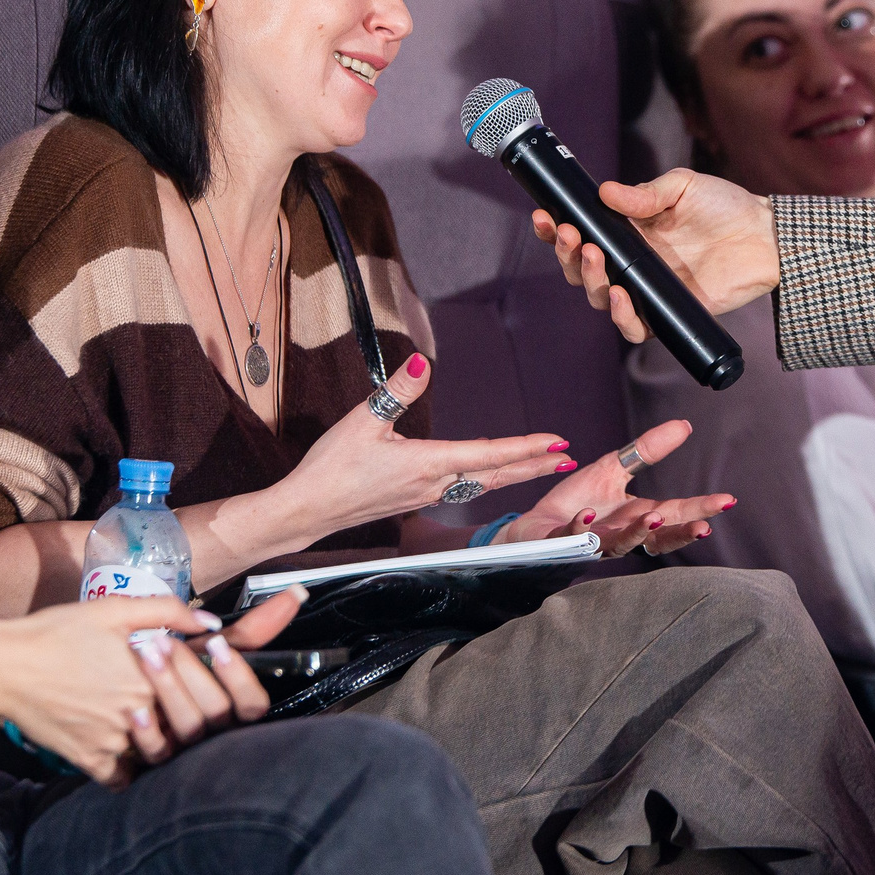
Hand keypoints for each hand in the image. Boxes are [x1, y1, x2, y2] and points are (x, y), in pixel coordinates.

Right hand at [0, 595, 224, 787]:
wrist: (1, 667)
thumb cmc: (56, 633)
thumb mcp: (114, 610)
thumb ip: (168, 612)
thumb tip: (211, 622)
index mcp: (148, 679)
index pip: (199, 693)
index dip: (202, 685)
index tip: (196, 677)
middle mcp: (135, 717)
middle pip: (183, 728)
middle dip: (187, 715)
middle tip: (181, 702)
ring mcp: (111, 743)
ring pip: (157, 755)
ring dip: (162, 742)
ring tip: (158, 723)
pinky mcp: (86, 760)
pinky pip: (121, 778)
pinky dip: (130, 770)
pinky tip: (130, 750)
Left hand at [122, 587, 312, 762]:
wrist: (136, 695)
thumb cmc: (184, 672)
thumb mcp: (215, 652)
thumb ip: (253, 630)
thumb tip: (297, 592)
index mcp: (237, 710)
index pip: (253, 704)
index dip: (238, 676)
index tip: (217, 644)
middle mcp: (218, 733)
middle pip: (216, 712)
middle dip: (192, 674)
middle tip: (164, 643)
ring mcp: (189, 752)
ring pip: (188, 729)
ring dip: (168, 690)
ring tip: (146, 657)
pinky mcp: (157, 764)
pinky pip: (157, 754)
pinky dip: (148, 732)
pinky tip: (136, 710)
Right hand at [275, 354, 573, 536]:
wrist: (306, 512)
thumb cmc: (330, 468)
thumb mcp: (363, 420)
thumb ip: (398, 389)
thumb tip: (424, 363)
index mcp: (428, 463)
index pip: (489, 453)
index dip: (527, 447)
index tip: (558, 443)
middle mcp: (434, 484)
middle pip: (496, 474)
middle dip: (534, 465)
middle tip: (568, 460)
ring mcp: (425, 496)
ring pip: (482, 484)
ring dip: (514, 473)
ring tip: (541, 466)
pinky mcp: (413, 500)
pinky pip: (463, 490)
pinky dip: (488, 480)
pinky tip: (490, 476)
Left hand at [499, 419, 733, 557]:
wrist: (535, 522)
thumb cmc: (577, 500)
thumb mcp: (614, 468)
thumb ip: (648, 450)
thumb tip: (685, 425)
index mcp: (635, 516)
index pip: (675, 512)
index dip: (700, 508)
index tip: (728, 501)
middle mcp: (620, 534)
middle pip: (657, 537)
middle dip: (681, 532)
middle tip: (702, 525)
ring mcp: (593, 542)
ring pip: (620, 545)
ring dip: (637, 532)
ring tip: (653, 516)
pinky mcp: (563, 543)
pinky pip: (574, 539)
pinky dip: (581, 528)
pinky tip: (587, 515)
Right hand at [535, 169, 778, 345]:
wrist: (765, 236)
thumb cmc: (725, 207)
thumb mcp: (683, 187)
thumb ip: (645, 194)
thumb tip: (604, 193)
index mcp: (629, 233)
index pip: (582, 235)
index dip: (557, 231)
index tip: (544, 217)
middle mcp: (633, 263)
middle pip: (581, 270)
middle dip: (565, 254)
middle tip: (570, 234)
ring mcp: (649, 289)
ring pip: (600, 297)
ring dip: (587, 279)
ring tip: (593, 256)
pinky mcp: (668, 313)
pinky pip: (634, 326)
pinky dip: (622, 315)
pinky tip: (622, 295)